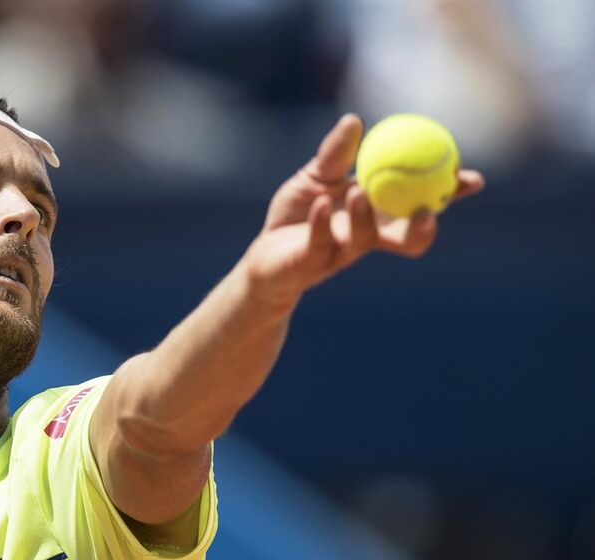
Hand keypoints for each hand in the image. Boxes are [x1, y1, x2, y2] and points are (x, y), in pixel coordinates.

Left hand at [242, 113, 484, 309]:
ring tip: (359, 192)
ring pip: (365, 240)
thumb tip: (355, 120)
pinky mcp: (311, 263)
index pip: (421, 204)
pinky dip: (323, 222)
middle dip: (425, 227)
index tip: (471, 179)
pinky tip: (322, 203)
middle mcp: (367, 237)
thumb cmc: (297, 213)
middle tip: (430, 209)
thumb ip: (336, 154)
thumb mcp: (316, 176)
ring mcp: (341, 252)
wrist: (265, 253)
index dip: (448, 195)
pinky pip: (322, 243)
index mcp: (378, 214)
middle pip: (408, 238)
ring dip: (366, 216)